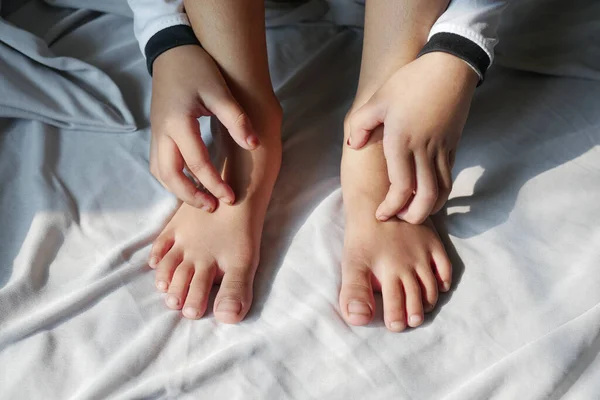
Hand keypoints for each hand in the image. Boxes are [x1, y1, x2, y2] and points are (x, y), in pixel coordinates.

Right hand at [150, 45, 259, 210]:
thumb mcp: (220, 91)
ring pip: (160, 172)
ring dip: (178, 189)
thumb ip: (237, 119)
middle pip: (170, 176)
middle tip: (213, 207)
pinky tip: (189, 182)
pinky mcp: (156, 132)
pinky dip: (172, 178)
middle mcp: (162, 133)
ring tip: (202, 199)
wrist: (172, 52)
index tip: (231, 197)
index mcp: (178, 124)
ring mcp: (156, 133)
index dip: (215, 183)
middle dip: (191, 196)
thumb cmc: (197, 69)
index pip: (197, 163)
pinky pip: (159, 164)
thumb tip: (254, 145)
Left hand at [346, 52, 478, 223]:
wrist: (450, 68)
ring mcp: (442, 150)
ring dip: (429, 207)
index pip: (400, 188)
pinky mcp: (453, 146)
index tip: (382, 214)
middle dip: (414, 216)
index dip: (391, 207)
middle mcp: (424, 151)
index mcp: (401, 142)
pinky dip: (440, 192)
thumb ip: (360, 125)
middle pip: (425, 197)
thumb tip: (353, 146)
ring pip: (442, 191)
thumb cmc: (410, 82)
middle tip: (401, 218)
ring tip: (416, 210)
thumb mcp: (377, 100)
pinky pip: (448, 177)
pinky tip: (429, 192)